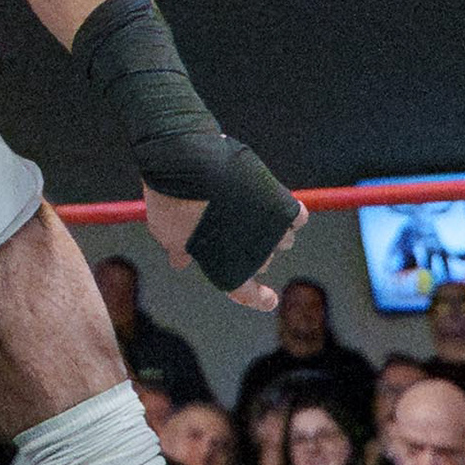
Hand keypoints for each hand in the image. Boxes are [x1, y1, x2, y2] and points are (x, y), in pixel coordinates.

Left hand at [144, 187, 304, 312]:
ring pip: (284, 238)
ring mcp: (274, 230)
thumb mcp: (167, 232)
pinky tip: (276, 203)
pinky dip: (289, 212)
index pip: (250, 295)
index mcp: (228, 272)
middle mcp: (258, 257)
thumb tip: (180, 261)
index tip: (269, 299)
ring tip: (250, 212)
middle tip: (231, 230)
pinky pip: (297, 216)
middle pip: (264, 261)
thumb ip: (179, 250)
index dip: (260, 299)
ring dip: (271, 230)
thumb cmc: (172, 202)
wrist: (189, 165)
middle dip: (250, 250)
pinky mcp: (283, 202)